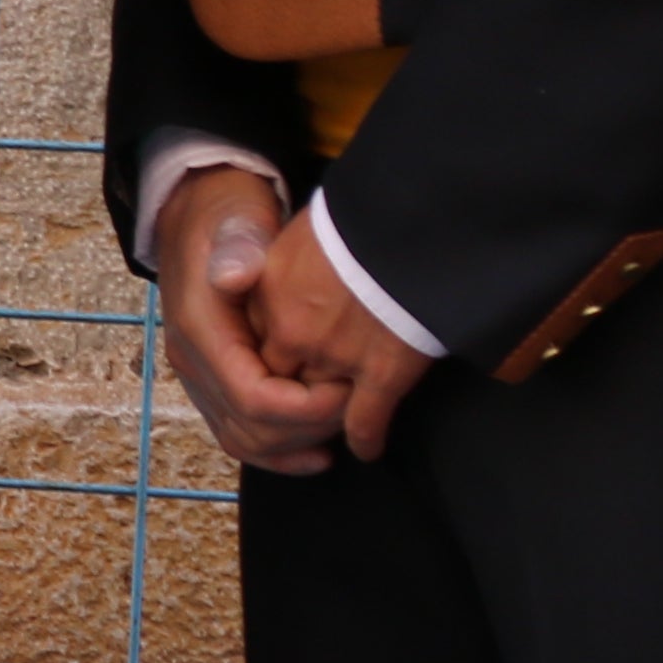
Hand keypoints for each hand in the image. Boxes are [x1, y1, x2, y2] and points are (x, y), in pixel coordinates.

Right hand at [151, 163, 347, 476]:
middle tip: (358, 406)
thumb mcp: (235, 220)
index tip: (350, 390)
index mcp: (199, 332)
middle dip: (311, 428)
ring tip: (344, 425)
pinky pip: (241, 434)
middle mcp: (191, 363)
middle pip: (253, 430)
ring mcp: (198, 377)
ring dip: (299, 443)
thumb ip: (238, 248)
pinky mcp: (213, 382)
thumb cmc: (226, 216)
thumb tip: (236, 276)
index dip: (307, 408)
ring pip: (246, 441)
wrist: (197, 213)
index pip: (255, 400)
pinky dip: (280, 451)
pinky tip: (318, 452)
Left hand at [250, 199, 433, 463]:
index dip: (266, 362)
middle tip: (308, 402)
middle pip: (278, 385)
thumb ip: (281, 263)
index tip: (278, 368)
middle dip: (292, 398)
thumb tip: (276, 272)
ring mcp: (334, 354)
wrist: (413, 214)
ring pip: (317, 407)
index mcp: (267, 291)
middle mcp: (290, 330)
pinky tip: (368, 448)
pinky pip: (364, 420)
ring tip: (337, 419)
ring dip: (326, 417)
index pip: (249, 347)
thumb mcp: (296, 229)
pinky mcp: (381, 370)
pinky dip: (365, 438)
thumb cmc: (357, 215)